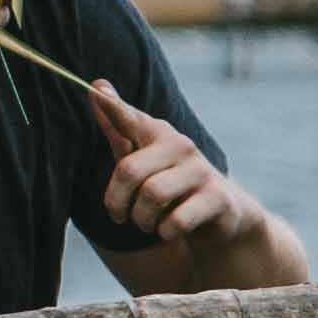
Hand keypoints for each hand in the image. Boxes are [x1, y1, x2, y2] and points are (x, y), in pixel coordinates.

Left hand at [84, 77, 267, 268]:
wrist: (222, 215)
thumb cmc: (170, 183)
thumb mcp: (142, 157)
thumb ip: (119, 127)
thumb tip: (96, 85)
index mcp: (157, 134)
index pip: (130, 118)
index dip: (113, 107)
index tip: (95, 90)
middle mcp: (180, 145)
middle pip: (129, 171)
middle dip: (117, 202)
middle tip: (121, 215)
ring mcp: (201, 170)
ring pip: (152, 196)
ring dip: (142, 220)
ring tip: (147, 223)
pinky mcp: (217, 198)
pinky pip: (175, 221)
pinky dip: (165, 231)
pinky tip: (170, 230)